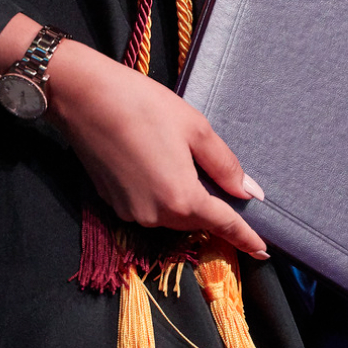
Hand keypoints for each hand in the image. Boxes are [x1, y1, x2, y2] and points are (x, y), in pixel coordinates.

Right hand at [0, 14, 268, 258]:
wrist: (83, 97)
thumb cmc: (144, 105)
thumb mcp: (196, 129)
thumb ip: (225, 166)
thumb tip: (249, 193)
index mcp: (181, 198)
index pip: (223, 225)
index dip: (245, 238)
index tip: (263, 250)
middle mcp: (155, 215)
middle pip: (196, 220)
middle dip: (213, 209)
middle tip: (226, 185)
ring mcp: (130, 213)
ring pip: (172, 215)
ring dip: (185, 199)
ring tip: (184, 163)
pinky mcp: (112, 204)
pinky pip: (149, 207)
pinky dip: (162, 194)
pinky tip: (158, 163)